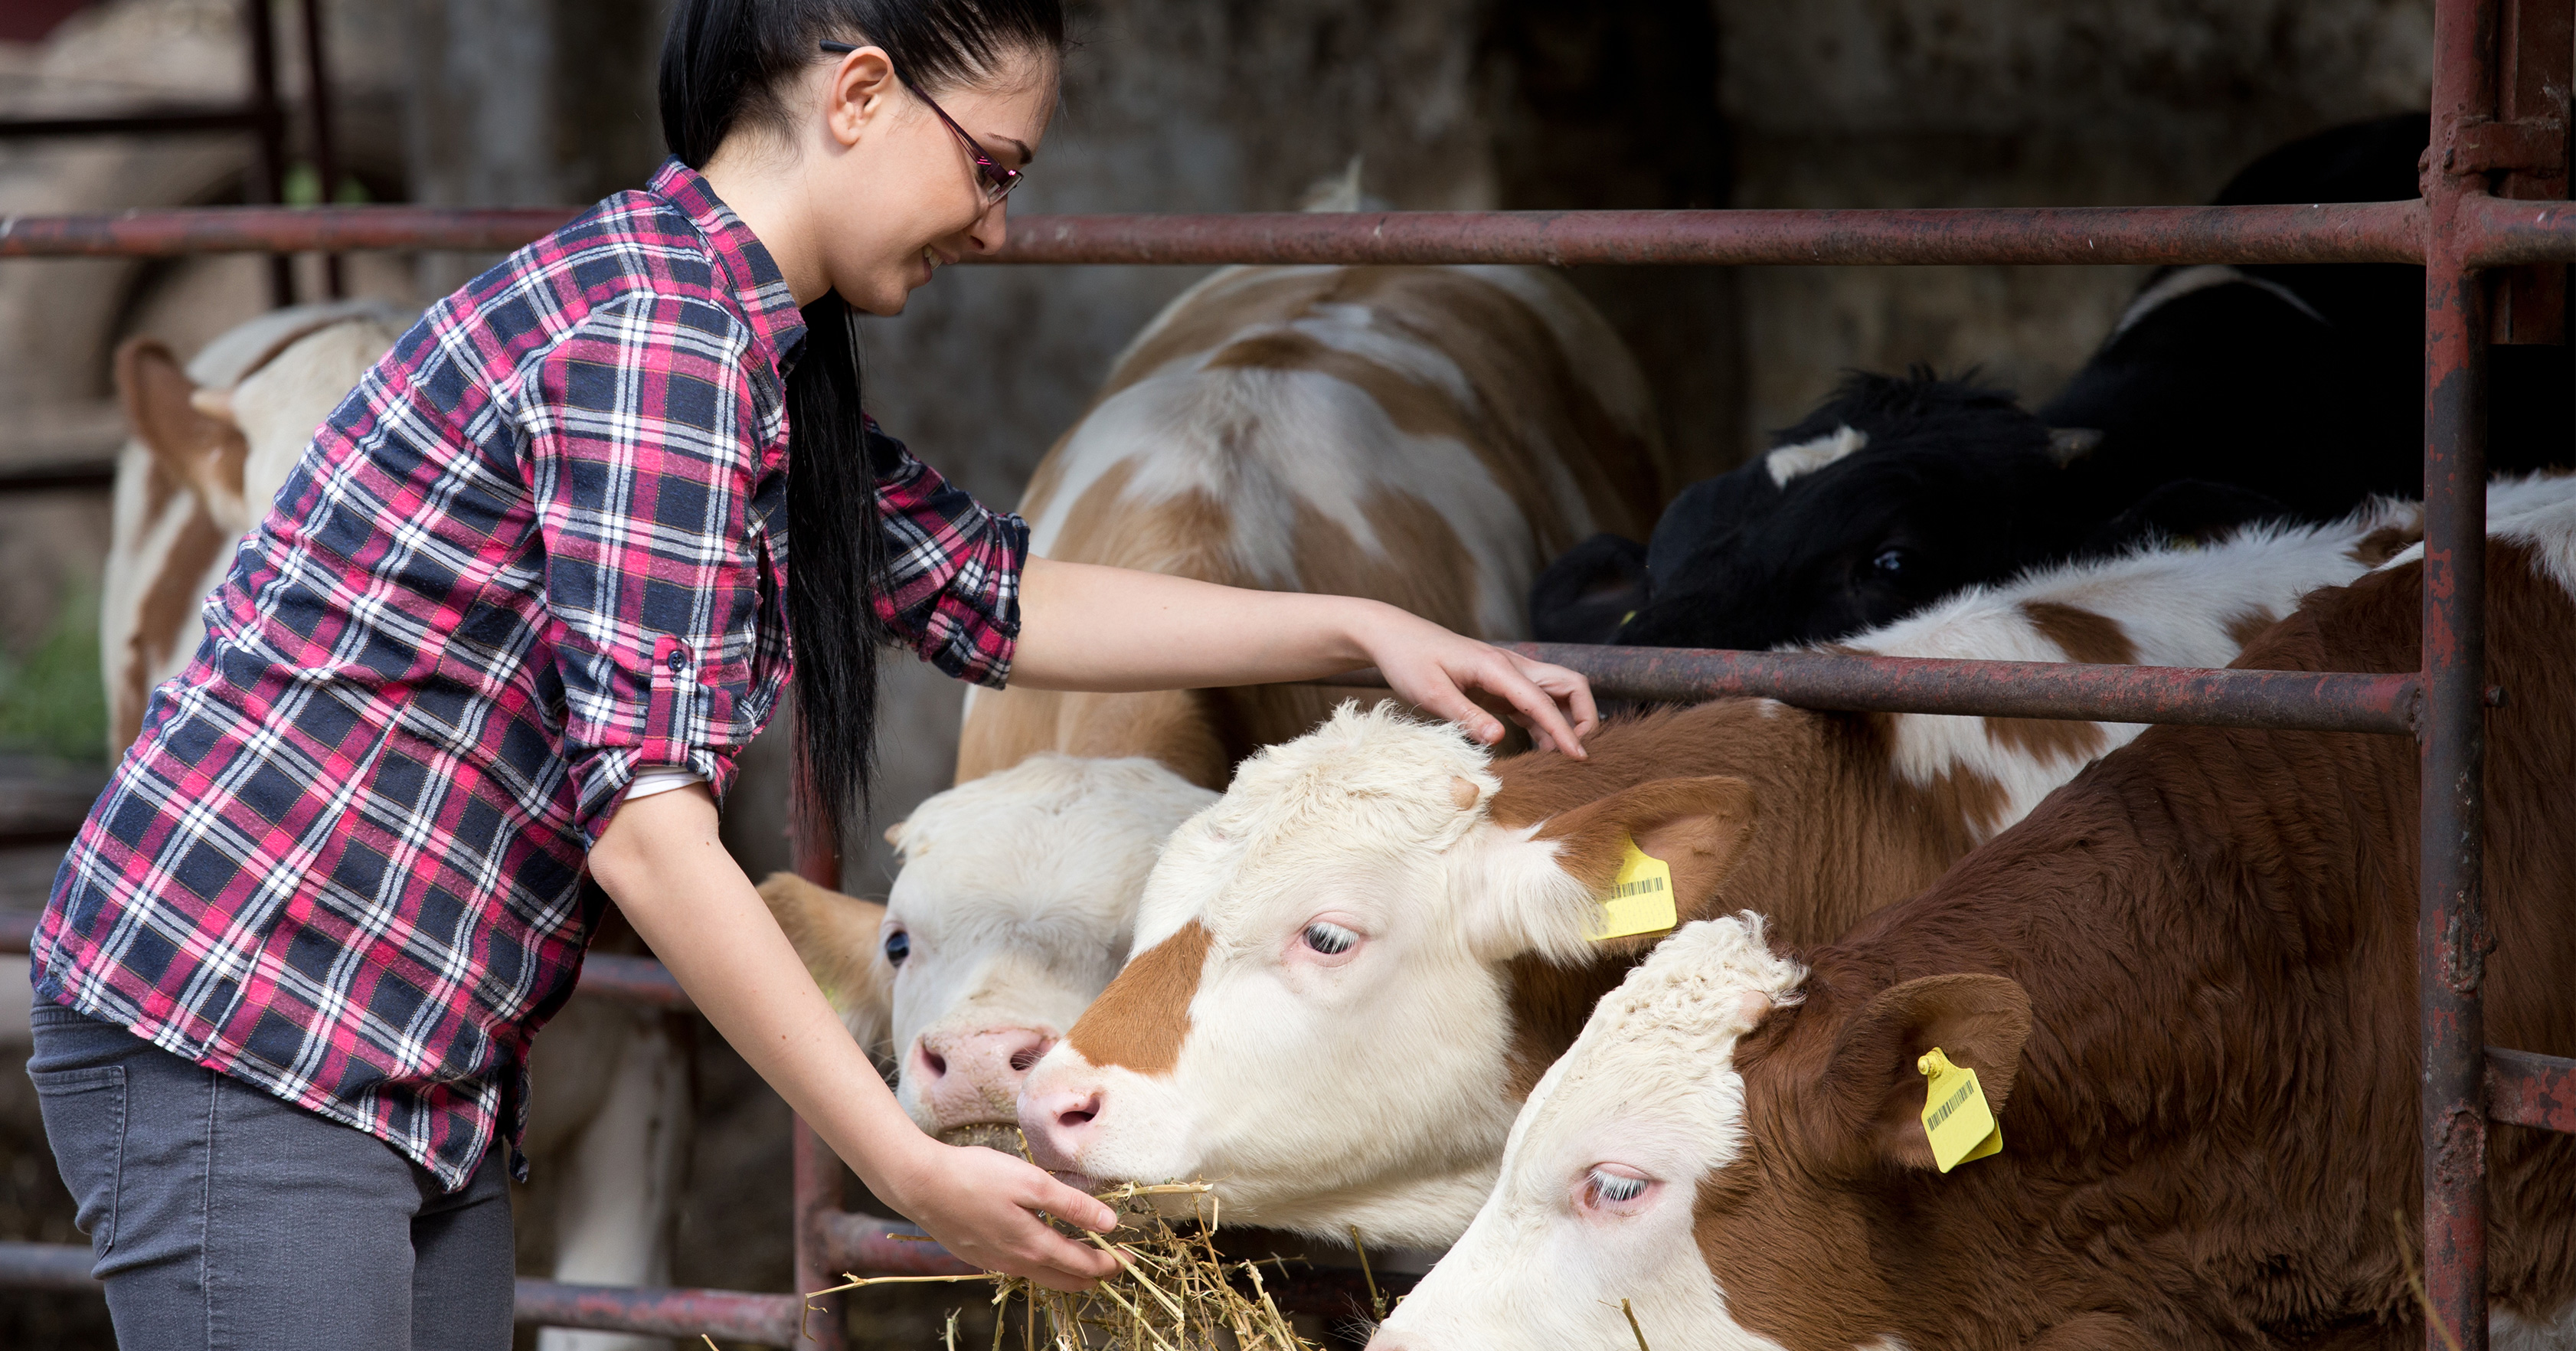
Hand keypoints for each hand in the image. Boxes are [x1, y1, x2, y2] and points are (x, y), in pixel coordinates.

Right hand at [875, 1134, 1121, 1291]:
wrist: (920, 1184)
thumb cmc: (976, 1176)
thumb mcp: (1032, 1183)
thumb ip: (1073, 1205)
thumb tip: (1109, 1225)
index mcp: (1034, 1246)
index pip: (1084, 1265)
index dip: (1111, 1263)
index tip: (1129, 1257)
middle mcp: (1016, 1262)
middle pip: (1065, 1280)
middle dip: (1094, 1274)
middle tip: (1114, 1263)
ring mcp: (994, 1261)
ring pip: (1041, 1276)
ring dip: (1067, 1270)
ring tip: (1083, 1257)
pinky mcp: (978, 1254)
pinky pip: (1018, 1267)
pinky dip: (1040, 1264)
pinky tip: (1040, 1248)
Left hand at [1359, 607, 1598, 756]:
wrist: (1393, 635)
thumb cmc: (1409, 659)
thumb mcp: (1431, 692)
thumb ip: (1466, 716)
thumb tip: (1499, 739)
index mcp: (1497, 667)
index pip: (1544, 701)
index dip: (1566, 731)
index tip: (1580, 758)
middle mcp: (1511, 666)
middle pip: (1569, 685)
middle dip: (1584, 716)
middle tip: (1577, 752)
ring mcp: (1507, 674)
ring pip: (1556, 694)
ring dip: (1566, 721)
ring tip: (1561, 759)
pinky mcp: (1498, 683)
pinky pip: (1533, 703)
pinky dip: (1545, 724)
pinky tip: (1542, 748)